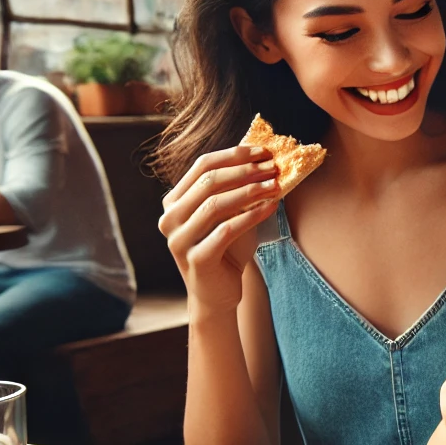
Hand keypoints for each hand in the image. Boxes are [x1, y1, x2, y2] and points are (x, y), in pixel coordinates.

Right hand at [158, 145, 279, 313]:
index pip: (202, 165)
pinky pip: (226, 230)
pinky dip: (251, 216)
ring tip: (275, 186)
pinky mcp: (196, 259)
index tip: (264, 151)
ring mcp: (179, 240)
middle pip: (208, 181)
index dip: (235, 155)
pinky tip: (271, 207)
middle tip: (273, 167)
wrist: (219, 293)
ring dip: (250, 191)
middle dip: (245, 171)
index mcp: (174, 201)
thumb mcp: (231, 214)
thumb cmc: (227, 250)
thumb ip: (238, 189)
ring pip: (215, 205)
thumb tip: (266, 160)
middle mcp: (170, 218)